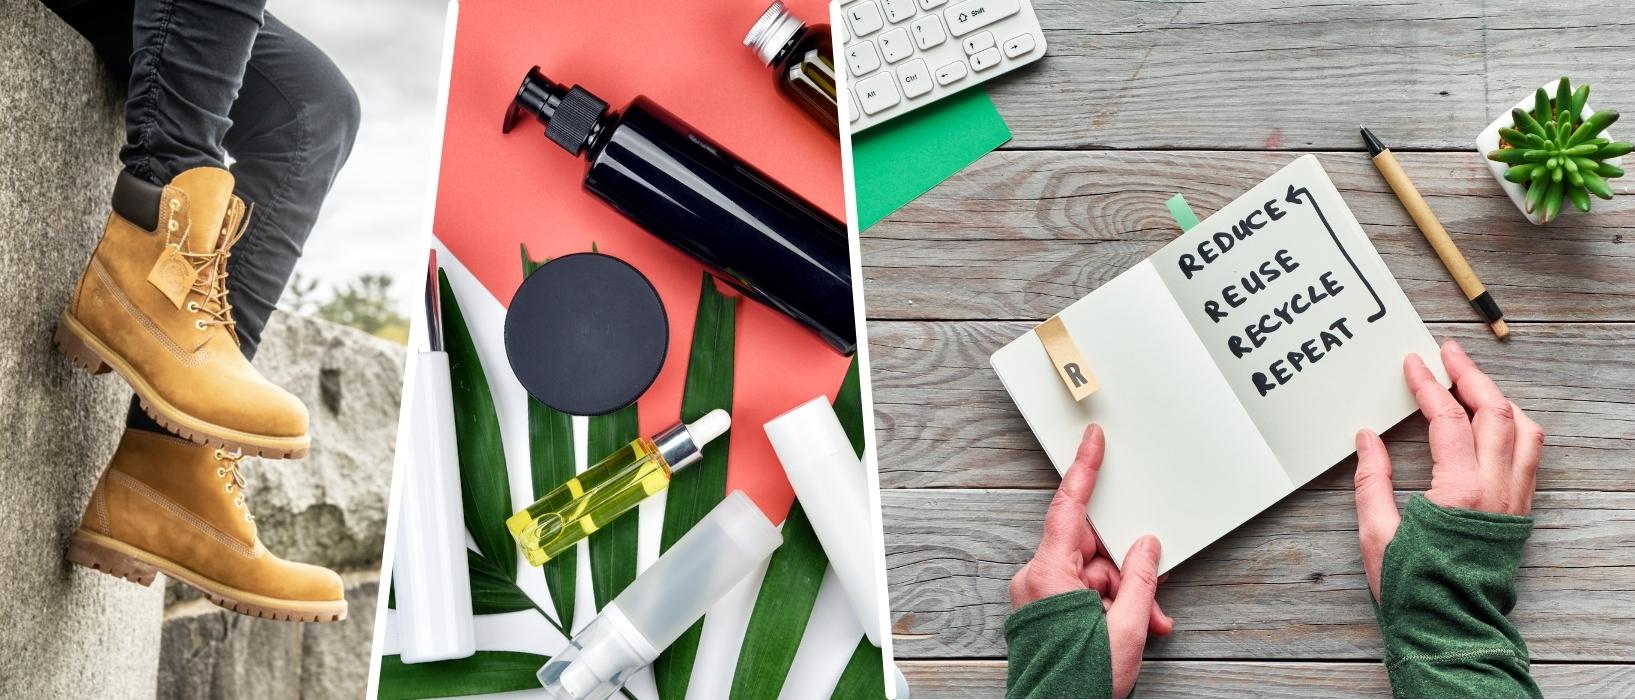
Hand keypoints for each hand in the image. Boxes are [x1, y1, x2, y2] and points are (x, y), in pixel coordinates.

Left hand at [1010, 424, 1174, 696]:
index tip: (1091, 440)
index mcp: (1047, 574)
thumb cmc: (1079, 680)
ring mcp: (1038, 596)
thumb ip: (1139, 581)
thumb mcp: (1125, 628)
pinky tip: (1133, 629)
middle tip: (1150, 600)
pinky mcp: (1043, 611)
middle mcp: (1036, 579)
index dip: (1084, 470)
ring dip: (1123, 597)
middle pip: (1090, 550)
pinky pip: (1081, 593)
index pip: (1068, 509)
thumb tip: (1147, 547)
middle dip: (1126, 572)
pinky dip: (1109, 608)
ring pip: (1092, 575)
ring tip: (1145, 627)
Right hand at [1353, 340, 1544, 599]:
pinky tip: (1493, 423)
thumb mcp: (1375, 533)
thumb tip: (1367, 438)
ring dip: (1500, 399)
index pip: (1450, 420)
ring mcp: (1514, 501)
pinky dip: (1514, 428)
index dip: (1429, 386)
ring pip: (1525, 431)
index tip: (1413, 364)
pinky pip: (1529, 456)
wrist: (1449, 629)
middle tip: (1448, 353)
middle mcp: (1496, 491)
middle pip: (1498, 413)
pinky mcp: (1518, 513)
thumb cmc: (1412, 588)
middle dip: (1472, 376)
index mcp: (1460, 493)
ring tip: (1473, 383)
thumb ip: (1372, 479)